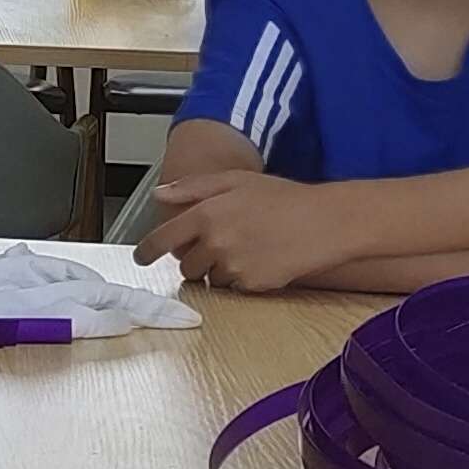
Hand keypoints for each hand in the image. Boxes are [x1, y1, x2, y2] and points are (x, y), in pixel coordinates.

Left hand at [146, 171, 364, 295]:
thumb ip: (193, 188)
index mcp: (207, 213)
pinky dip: (242, 278)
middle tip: (217, 246)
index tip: (142, 257)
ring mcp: (234, 265)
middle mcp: (215, 241)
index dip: (148, 250)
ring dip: (219, 269)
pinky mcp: (253, 284)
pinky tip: (262, 259)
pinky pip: (235, 287)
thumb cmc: (283, 198)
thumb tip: (159, 194)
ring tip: (247, 248)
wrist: (326, 222)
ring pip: (210, 278)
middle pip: (185, 265)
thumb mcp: (236, 181)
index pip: (163, 239)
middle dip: (194, 260)